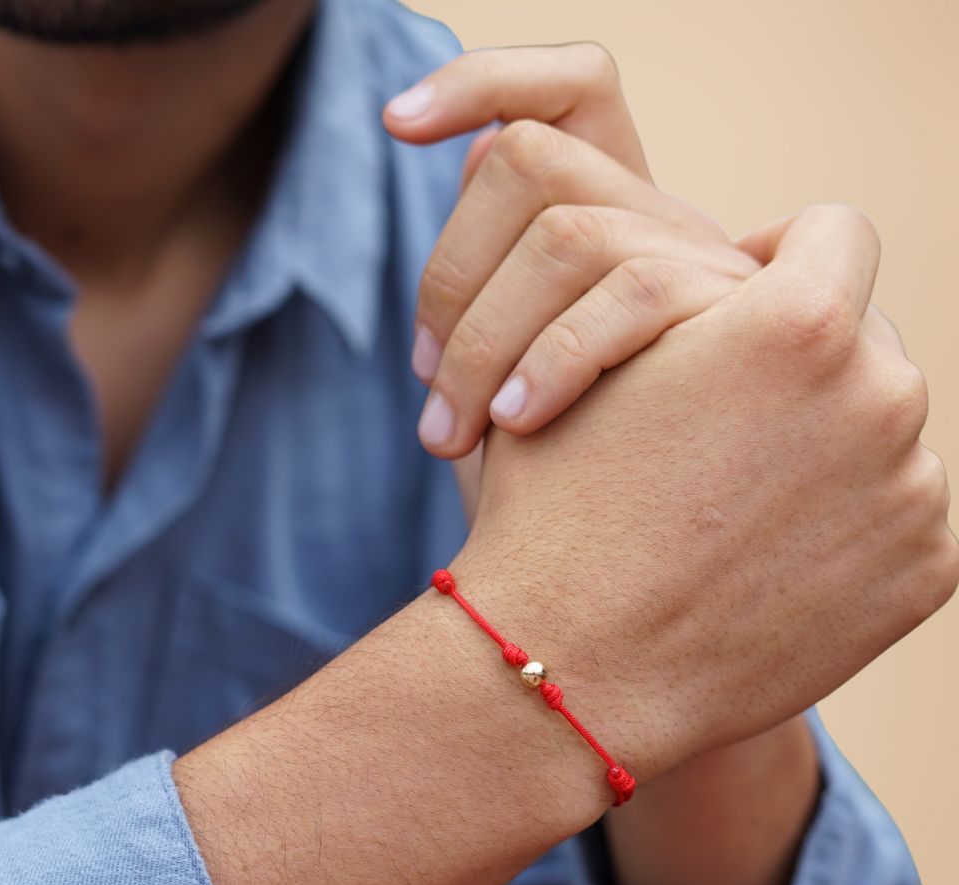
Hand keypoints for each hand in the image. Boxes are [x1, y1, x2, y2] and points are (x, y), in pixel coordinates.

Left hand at [384, 46, 756, 457]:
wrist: (634, 553)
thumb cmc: (560, 474)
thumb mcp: (506, 381)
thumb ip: (498, 269)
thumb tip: (470, 155)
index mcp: (610, 215)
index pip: (571, 90)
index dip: (487, 80)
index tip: (397, 123)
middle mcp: (661, 220)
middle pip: (533, 157)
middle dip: (447, 272)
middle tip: (426, 382)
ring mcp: (704, 263)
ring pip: (569, 231)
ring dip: (481, 338)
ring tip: (451, 433)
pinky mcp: (737, 321)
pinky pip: (635, 291)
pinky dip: (554, 355)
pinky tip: (514, 423)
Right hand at [453, 203, 957, 784]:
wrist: (570, 663)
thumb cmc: (554, 508)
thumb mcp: (588, 369)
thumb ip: (669, 298)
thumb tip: (707, 263)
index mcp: (795, 323)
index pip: (833, 232)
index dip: (781, 252)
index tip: (742, 294)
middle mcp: (881, 394)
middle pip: (863, 339)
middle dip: (802, 362)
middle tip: (724, 415)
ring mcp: (912, 490)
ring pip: (883, 429)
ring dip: (824, 443)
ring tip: (734, 496)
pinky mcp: (926, 573)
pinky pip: (897, 514)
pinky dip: (845, 525)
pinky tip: (764, 557)